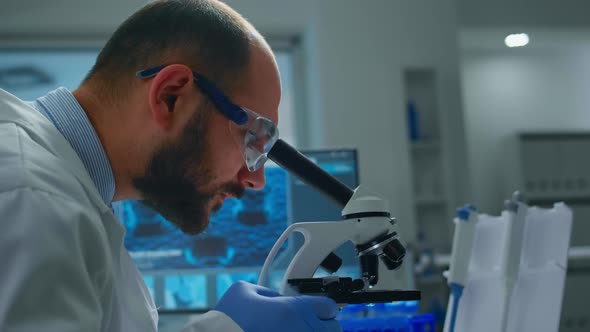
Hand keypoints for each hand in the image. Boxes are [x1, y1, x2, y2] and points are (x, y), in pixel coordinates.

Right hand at [214, 281, 341, 331]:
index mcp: (293, 310)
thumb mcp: (246, 291)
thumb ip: (270, 293)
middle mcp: (302, 331)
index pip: (330, 307)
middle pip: (334, 328)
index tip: (316, 310)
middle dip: (323, 325)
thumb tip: (282, 299)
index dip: (323, 307)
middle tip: (308, 325)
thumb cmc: (228, 320)